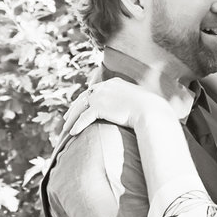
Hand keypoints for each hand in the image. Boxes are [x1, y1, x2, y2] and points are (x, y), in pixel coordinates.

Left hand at [58, 79, 174, 140]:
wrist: (150, 111)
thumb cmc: (150, 109)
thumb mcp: (139, 99)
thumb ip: (131, 101)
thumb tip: (135, 108)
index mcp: (113, 83)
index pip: (94, 90)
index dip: (86, 99)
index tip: (81, 106)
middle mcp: (104, 87)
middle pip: (83, 97)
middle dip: (74, 108)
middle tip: (67, 117)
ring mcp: (100, 96)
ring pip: (80, 108)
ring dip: (72, 119)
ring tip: (66, 128)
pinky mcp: (99, 107)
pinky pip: (84, 118)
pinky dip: (77, 126)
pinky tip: (72, 133)